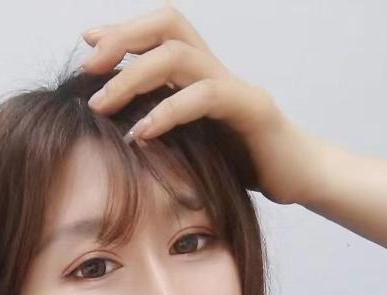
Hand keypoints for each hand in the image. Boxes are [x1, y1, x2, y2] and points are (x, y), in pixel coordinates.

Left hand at [81, 7, 325, 205]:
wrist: (299, 177)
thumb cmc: (242, 165)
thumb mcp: (192, 145)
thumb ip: (163, 130)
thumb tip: (121, 134)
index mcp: (201, 75)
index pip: (160, 32)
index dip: (123, 33)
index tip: (87, 45)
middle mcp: (216, 71)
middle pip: (167, 25)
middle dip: (122, 41)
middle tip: (88, 70)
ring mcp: (234, 86)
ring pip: (179, 55)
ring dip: (133, 77)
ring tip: (102, 105)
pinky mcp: (251, 109)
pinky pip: (205, 96)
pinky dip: (168, 111)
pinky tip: (141, 133)